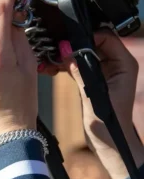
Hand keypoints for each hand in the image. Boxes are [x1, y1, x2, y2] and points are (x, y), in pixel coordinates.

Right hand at [61, 29, 143, 178]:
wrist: (108, 141)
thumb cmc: (108, 123)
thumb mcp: (94, 95)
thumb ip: (80, 72)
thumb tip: (66, 52)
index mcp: (124, 64)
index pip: (107, 38)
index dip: (87, 37)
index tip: (68, 42)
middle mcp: (116, 65)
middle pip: (94, 44)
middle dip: (75, 46)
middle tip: (57, 50)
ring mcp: (105, 72)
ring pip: (86, 55)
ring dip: (70, 57)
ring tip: (53, 60)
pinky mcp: (94, 80)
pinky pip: (81, 66)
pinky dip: (69, 66)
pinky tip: (56, 67)